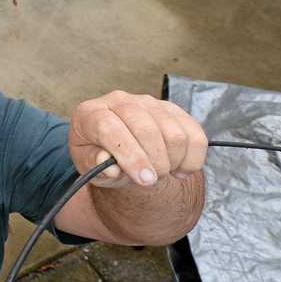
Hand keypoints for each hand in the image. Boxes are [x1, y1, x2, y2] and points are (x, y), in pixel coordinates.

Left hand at [69, 91, 207, 187]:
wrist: (114, 147)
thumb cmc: (97, 155)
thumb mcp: (87, 165)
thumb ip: (94, 165)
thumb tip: (111, 168)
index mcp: (89, 113)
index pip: (110, 129)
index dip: (130, 156)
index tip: (144, 180)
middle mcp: (119, 101)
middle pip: (146, 129)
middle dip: (155, 162)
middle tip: (151, 180)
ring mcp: (147, 102)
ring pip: (174, 132)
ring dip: (173, 161)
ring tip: (162, 173)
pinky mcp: (171, 109)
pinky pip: (193, 132)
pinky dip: (193, 157)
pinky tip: (181, 169)